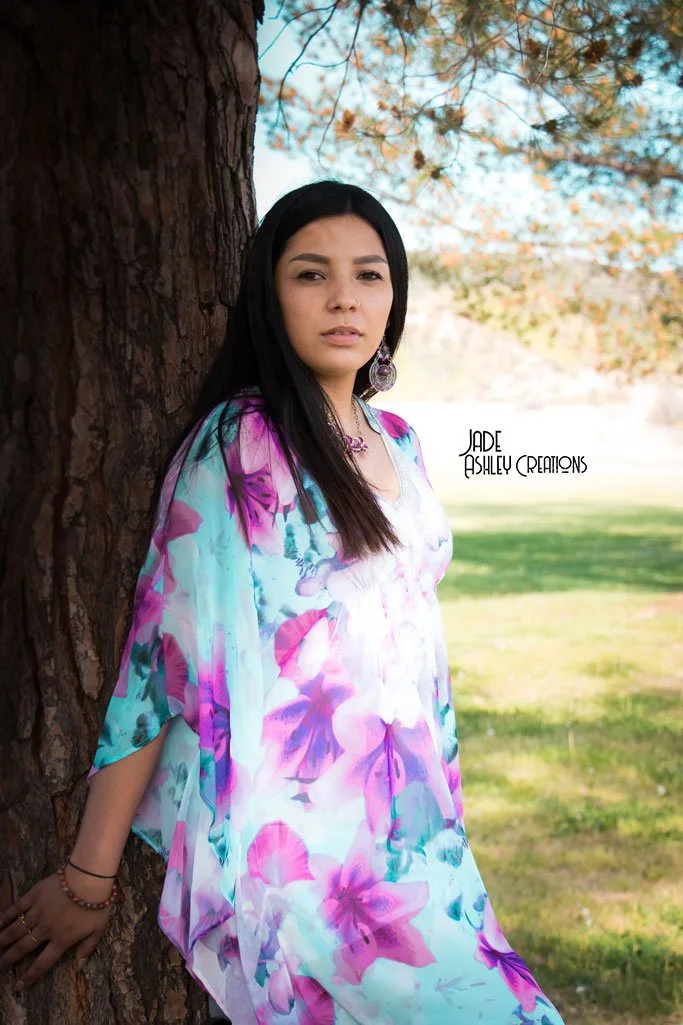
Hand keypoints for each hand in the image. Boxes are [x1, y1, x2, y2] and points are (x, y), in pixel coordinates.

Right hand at [0, 871, 112, 988]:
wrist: (88, 878)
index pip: (43, 963)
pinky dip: (6, 916)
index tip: (18, 985)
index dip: (29, 976)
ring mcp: (38, 912)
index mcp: (62, 939)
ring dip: (3, 940)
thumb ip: (88, 947)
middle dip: (8, 959)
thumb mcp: (98, 928)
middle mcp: (46, 929)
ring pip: (16, 930)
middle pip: (23, 948)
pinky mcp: (35, 896)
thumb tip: (79, 965)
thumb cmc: (96, 903)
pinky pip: (17, 908)